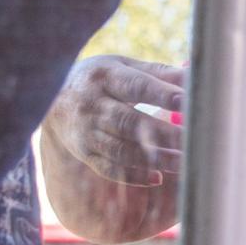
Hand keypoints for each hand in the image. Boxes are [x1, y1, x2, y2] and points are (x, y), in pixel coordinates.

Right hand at [47, 55, 183, 187]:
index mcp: (105, 76)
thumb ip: (157, 74)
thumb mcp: (122, 67)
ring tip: (184, 163)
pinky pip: (109, 168)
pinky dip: (133, 176)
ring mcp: (86, 132)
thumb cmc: (99, 78)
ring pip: (122, 149)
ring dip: (154, 159)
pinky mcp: (84, 153)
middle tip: (194, 141)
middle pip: (130, 122)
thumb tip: (194, 75)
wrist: (51, 98)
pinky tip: (158, 178)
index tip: (187, 102)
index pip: (136, 86)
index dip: (161, 94)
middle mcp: (92, 104)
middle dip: (163, 133)